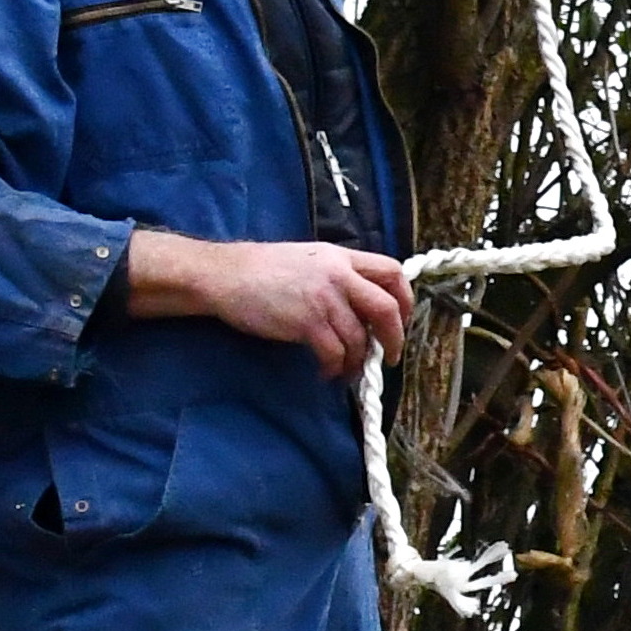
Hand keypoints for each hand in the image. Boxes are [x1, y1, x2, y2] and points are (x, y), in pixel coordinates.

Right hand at [128, 230, 415, 379]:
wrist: (225, 275)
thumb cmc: (263, 270)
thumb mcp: (310, 259)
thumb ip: (339, 275)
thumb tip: (362, 306)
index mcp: (342, 257)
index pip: (392, 271)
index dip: (405, 298)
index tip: (403, 319)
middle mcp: (339, 275)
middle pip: (386, 307)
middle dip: (394, 337)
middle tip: (389, 357)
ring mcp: (323, 298)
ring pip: (359, 337)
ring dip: (357, 361)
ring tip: (348, 371)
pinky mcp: (306, 321)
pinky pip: (334, 353)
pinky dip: (335, 368)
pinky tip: (326, 373)